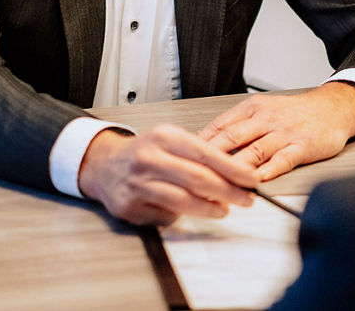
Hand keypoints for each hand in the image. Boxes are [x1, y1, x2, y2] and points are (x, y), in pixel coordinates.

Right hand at [77, 125, 258, 225]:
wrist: (103, 164)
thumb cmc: (143, 152)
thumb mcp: (169, 140)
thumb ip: (199, 154)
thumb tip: (235, 173)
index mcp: (162, 137)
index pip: (205, 153)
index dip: (232, 169)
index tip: (251, 179)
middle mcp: (148, 159)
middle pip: (197, 179)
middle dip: (228, 192)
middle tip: (246, 198)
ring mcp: (137, 184)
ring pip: (183, 202)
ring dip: (210, 209)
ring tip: (222, 209)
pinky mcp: (130, 207)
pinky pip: (166, 216)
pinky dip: (181, 216)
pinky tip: (187, 211)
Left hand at [197, 82, 354, 181]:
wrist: (333, 108)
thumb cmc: (294, 113)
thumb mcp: (262, 110)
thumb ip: (237, 127)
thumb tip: (204, 145)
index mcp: (251, 108)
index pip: (219, 126)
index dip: (200, 145)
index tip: (183, 160)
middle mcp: (265, 118)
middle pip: (231, 139)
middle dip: (210, 159)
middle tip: (194, 175)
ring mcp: (284, 132)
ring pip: (253, 151)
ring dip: (235, 169)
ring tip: (219, 185)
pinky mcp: (303, 145)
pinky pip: (282, 159)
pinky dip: (268, 171)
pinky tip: (256, 182)